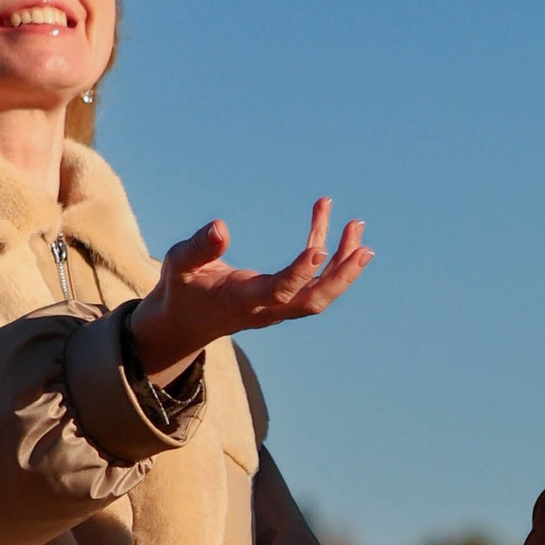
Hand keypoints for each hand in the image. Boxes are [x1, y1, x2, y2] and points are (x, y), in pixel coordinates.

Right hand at [129, 199, 369, 377]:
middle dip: (341, 276)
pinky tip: (329, 222)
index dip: (300, 273)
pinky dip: (324, 255)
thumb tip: (221, 226)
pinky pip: (311, 280)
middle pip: (313, 301)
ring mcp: (278, 307)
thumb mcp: (179, 264)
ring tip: (356, 226)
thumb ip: (199, 248)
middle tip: (364, 247)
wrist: (185, 322)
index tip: (320, 249)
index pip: (279, 291)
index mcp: (242, 301)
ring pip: (320, 292)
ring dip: (343, 263)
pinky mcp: (282, 299)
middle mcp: (266, 309)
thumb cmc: (182, 289)